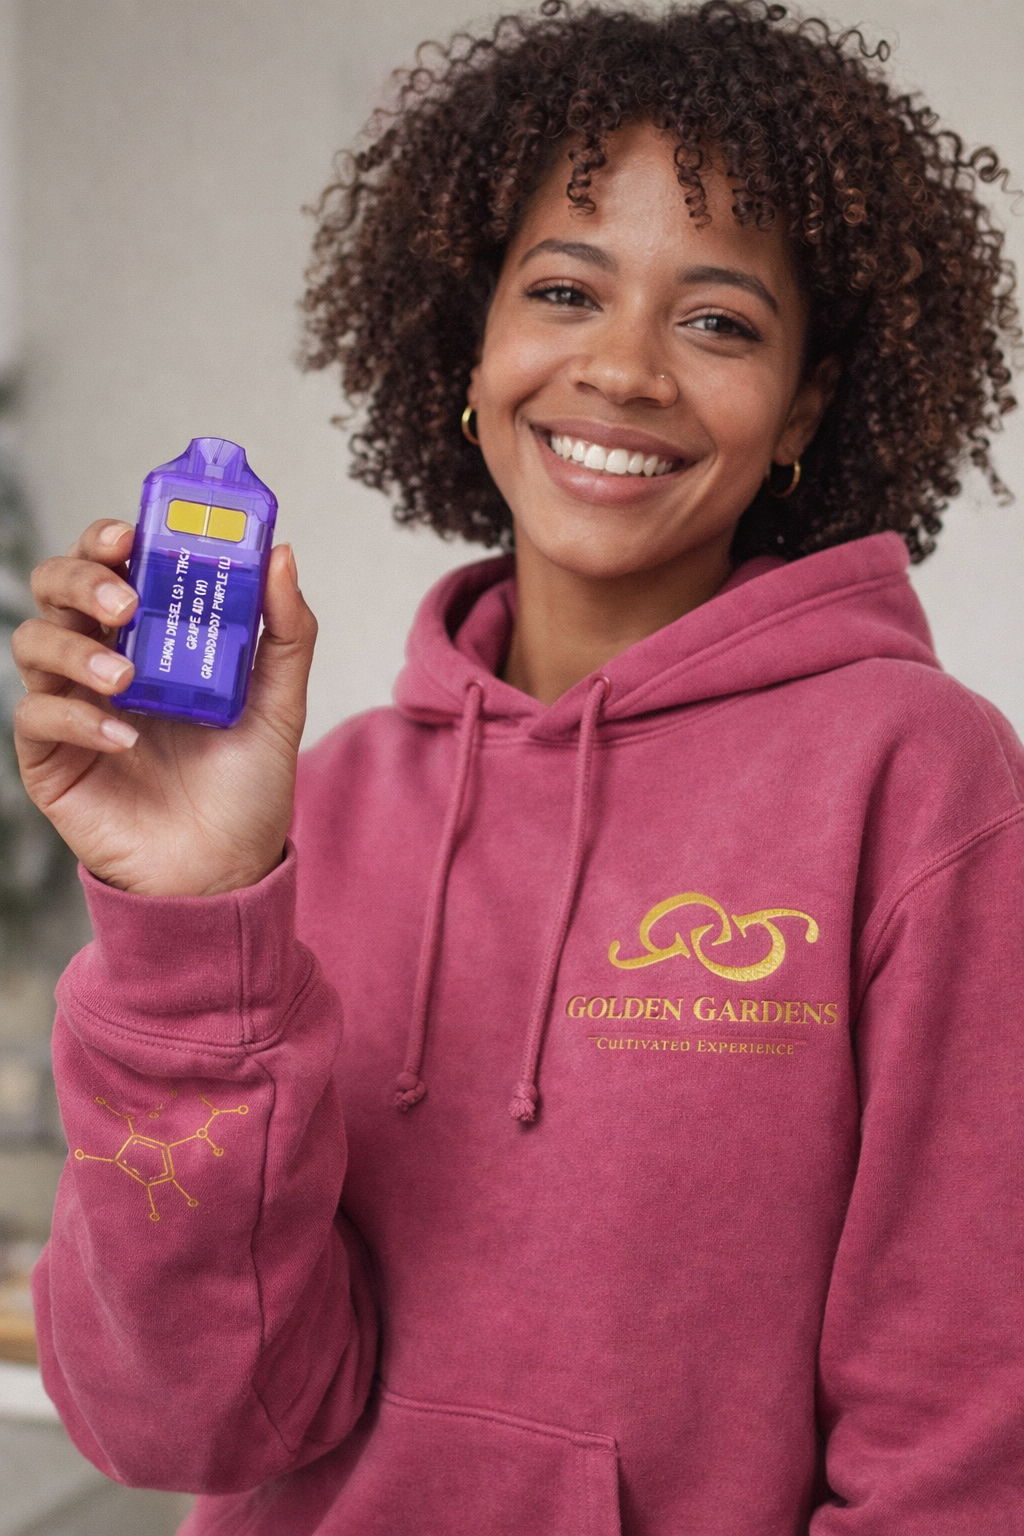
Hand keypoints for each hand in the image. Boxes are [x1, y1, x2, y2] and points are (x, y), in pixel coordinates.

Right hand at [12, 520, 316, 894]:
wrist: (229, 871)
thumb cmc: (249, 788)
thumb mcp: (281, 703)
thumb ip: (285, 630)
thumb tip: (280, 553)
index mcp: (150, 636)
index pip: (111, 564)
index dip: (107, 538)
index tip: (132, 533)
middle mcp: (103, 660)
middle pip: (55, 588)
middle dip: (81, 578)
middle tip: (126, 599)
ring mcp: (72, 707)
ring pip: (33, 642)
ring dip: (75, 646)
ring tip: (126, 676)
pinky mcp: (51, 759)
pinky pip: (37, 717)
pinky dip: (78, 717)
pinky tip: (125, 738)